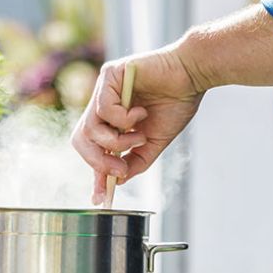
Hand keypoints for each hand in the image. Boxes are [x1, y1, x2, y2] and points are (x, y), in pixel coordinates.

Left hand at [71, 47, 202, 204]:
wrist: (192, 77)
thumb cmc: (176, 104)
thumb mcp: (153, 142)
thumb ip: (135, 161)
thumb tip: (119, 180)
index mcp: (111, 119)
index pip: (92, 148)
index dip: (95, 173)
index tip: (100, 197)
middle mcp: (102, 104)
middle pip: (80, 139)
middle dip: (98, 161)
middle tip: (119, 170)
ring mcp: (103, 89)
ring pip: (89, 128)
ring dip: (116, 141)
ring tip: (138, 136)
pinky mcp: (109, 76)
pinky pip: (103, 109)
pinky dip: (122, 119)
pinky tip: (140, 113)